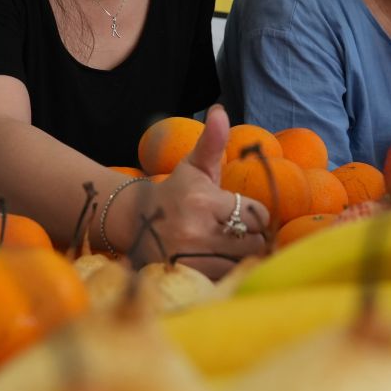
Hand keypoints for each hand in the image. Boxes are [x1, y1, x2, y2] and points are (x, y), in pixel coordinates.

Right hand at [116, 106, 270, 269]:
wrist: (134, 221)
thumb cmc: (175, 191)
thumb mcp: (194, 166)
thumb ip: (212, 141)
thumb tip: (220, 111)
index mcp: (203, 200)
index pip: (256, 214)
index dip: (252, 214)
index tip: (239, 213)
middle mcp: (196, 231)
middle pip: (253, 243)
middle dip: (248, 238)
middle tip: (234, 232)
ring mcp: (189, 258)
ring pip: (240, 263)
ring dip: (238, 257)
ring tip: (224, 247)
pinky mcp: (184, 277)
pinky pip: (223, 279)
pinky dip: (224, 273)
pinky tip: (214, 262)